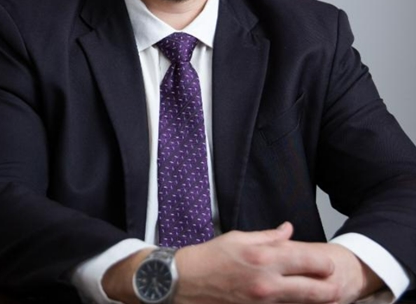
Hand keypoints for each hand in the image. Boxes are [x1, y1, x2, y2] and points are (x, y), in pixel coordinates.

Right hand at [103, 222, 383, 303]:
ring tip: (323, 290)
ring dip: (315, 296)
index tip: (329, 263)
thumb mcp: (241, 237)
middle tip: (337, 284)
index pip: (307, 262)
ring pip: (303, 302)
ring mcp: (264, 301)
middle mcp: (269, 283)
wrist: (189, 281)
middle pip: (315, 291)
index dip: (324, 264)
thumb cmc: (213, 256)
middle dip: (331, 288)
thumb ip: (270, 236)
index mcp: (265, 258)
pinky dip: (295, 302)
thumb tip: (289, 230)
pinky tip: (296, 295)